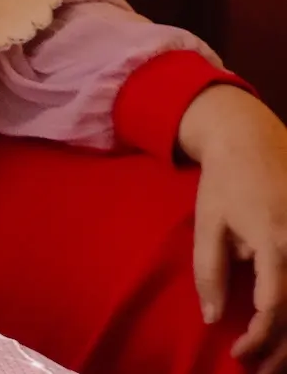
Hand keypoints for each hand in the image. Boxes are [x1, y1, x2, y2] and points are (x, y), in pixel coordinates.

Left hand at [179, 85, 286, 371]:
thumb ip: (209, 271)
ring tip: (278, 362)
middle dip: (284, 351)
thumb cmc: (224, 180)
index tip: (239, 355)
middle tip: (261, 371)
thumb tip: (212, 318)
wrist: (250, 136)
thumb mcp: (208, 222)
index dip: (258, 340)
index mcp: (273, 242)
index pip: (272, 309)